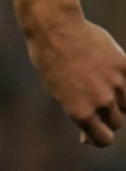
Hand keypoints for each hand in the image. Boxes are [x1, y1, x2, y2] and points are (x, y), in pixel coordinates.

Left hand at [28, 8, 125, 146]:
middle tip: (93, 100)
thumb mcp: (59, 94)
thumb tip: (87, 139)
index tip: (95, 131)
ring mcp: (116, 84)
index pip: (103, 139)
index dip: (99, 137)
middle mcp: (101, 102)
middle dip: (106, 117)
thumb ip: (79, 115)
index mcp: (80, 112)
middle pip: (116, 122)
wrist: (56, 30)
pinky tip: (114, 77)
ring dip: (118, 101)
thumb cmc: (52, 63)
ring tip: (99, 84)